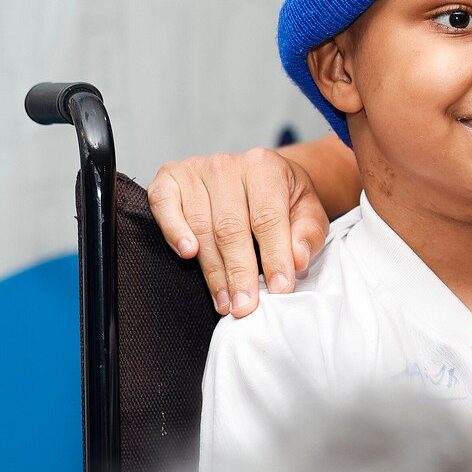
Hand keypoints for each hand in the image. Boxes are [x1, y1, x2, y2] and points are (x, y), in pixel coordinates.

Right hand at [147, 149, 330, 317]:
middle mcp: (227, 165)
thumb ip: (308, 234)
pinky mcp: (170, 178)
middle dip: (239, 272)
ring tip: (225, 301)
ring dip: (212, 269)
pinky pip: (164, 204)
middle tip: (245, 306)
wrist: (256, 176)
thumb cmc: (282, 199)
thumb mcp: (308, 212)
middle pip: (230, 226)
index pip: (267, 217)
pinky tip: (187, 254)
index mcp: (264, 167)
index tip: (279, 289)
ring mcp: (195, 170)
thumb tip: (298, 259)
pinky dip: (173, 230)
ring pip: (200, 225)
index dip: (274, 257)